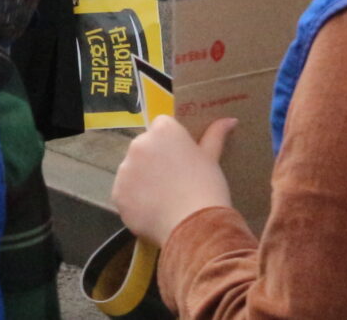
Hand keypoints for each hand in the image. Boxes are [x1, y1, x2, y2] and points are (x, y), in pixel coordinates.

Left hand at [112, 115, 236, 245]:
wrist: (195, 227)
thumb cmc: (207, 188)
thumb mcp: (212, 159)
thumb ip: (215, 135)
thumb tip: (229, 119)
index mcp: (163, 130)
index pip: (162, 127)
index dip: (171, 143)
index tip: (182, 160)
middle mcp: (139, 144)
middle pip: (144, 147)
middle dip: (155, 160)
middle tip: (174, 182)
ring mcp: (125, 169)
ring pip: (133, 171)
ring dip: (143, 180)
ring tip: (164, 200)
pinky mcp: (117, 194)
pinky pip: (126, 194)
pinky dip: (135, 201)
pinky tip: (153, 212)